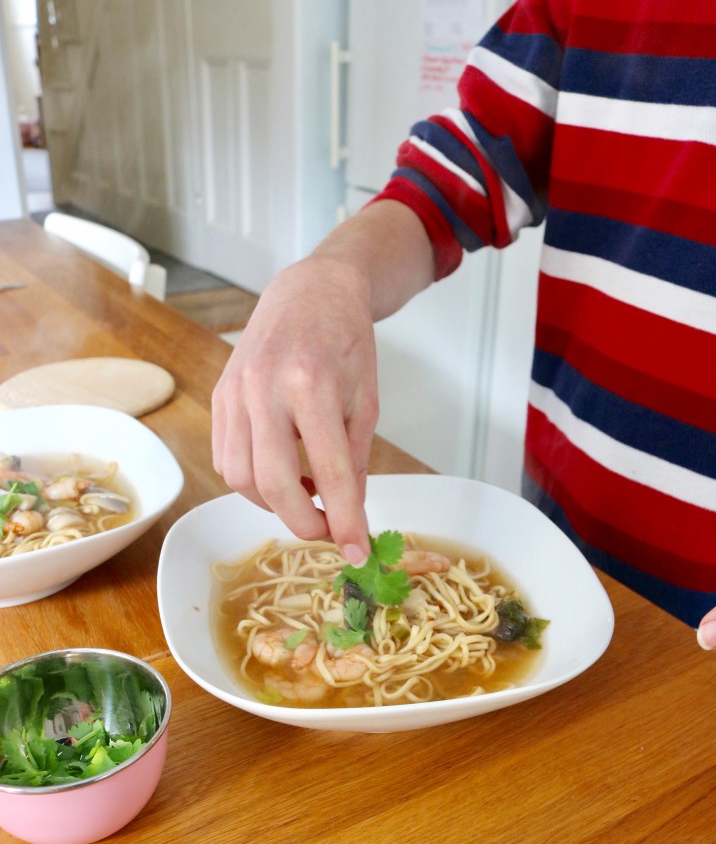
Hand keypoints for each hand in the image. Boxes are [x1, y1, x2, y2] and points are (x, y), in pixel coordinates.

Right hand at [211, 255, 378, 562]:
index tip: (358, 550)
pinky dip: (252, 481)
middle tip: (328, 531)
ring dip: (272, 503)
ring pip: (239, 477)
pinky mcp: (219, 396)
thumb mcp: (366, 401)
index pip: (329, 471)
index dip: (345, 519)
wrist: (310, 293)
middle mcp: (265, 387)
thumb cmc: (345, 344)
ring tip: (306, 496)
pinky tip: (281, 474)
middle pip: (273, 483)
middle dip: (302, 522)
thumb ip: (355, 460)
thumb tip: (349, 518)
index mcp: (313, 384)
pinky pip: (225, 458)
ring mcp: (235, 392)